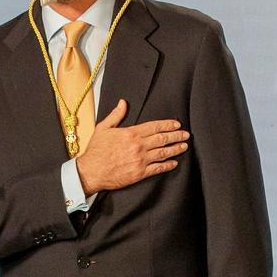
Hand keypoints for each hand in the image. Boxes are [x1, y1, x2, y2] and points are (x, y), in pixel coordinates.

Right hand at [74, 99, 188, 193]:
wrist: (91, 171)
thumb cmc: (96, 150)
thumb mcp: (103, 128)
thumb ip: (116, 115)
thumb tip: (123, 103)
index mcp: (131, 133)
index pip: (154, 126)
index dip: (168, 125)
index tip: (176, 124)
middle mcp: (138, 146)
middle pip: (162, 139)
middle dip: (176, 136)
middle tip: (186, 135)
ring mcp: (140, 160)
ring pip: (163, 153)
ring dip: (175, 149)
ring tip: (184, 146)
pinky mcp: (139, 173)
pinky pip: (158, 168)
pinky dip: (167, 165)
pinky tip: (174, 163)